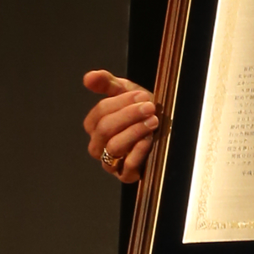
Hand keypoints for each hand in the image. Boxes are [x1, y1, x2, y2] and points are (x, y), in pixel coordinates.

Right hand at [81, 68, 161, 182]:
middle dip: (128, 116)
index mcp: (95, 126)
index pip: (99, 113)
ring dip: (134, 132)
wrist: (164, 128)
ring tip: (153, 121)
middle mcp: (98, 146)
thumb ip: (107, 83)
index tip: (141, 96)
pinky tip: (149, 140)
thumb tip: (88, 77)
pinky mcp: (125, 176)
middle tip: (150, 107)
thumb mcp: (126, 92)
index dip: (120, 103)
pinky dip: (138, 153)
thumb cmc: (142, 110)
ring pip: (114, 147)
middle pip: (104, 130)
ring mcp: (111, 162)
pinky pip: (126, 168)